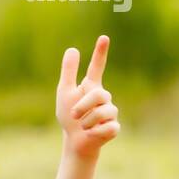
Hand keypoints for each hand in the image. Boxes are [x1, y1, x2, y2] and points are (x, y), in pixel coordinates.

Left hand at [57, 35, 119, 159]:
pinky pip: (106, 127)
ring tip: (83, 126)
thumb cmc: (69, 117)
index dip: (100, 52)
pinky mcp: (114, 127)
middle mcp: (104, 97)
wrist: (75, 141)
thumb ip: (68, 72)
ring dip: (86, 121)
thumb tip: (73, 49)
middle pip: (98, 95)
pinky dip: (94, 132)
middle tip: (74, 114)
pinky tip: (91, 133)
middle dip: (82, 106)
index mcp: (91, 87)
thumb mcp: (65, 94)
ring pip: (102, 112)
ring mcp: (111, 112)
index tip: (104, 37)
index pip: (97, 67)